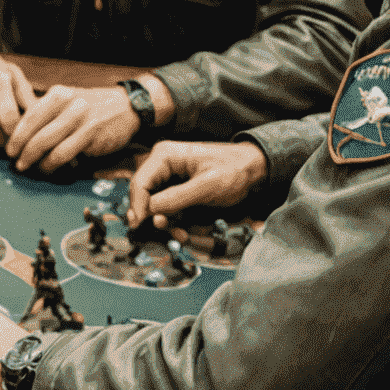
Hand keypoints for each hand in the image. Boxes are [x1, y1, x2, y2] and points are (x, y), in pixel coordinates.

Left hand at [8, 77, 176, 173]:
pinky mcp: (92, 134)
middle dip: (21, 152)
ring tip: (28, 169)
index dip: (15, 136)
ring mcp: (80, 118)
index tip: (9, 150)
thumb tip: (19, 136)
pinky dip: (52, 164)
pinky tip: (48, 169)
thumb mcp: (67, 101)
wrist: (127, 107)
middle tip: (16, 164)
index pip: (28, 116)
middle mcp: (67, 103)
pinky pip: (64, 153)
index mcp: (57, 94)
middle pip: (35, 133)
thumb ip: (46, 114)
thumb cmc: (91, 108)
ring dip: (34, 161)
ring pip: (47, 144)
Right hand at [127, 140, 267, 230]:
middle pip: (143, 193)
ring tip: (179, 233)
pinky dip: (173, 220)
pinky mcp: (175, 188)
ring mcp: (168, 176)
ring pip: (153, 203)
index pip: (140, 183)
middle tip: (162, 231)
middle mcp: (161, 164)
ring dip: (164, 221)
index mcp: (165, 156)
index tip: (140, 227)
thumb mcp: (207, 186)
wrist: (253, 168)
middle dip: (151, 215)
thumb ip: (177, 198)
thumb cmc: (233, 170)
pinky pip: (166, 206)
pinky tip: (182, 230)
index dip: (137, 206)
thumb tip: (151, 212)